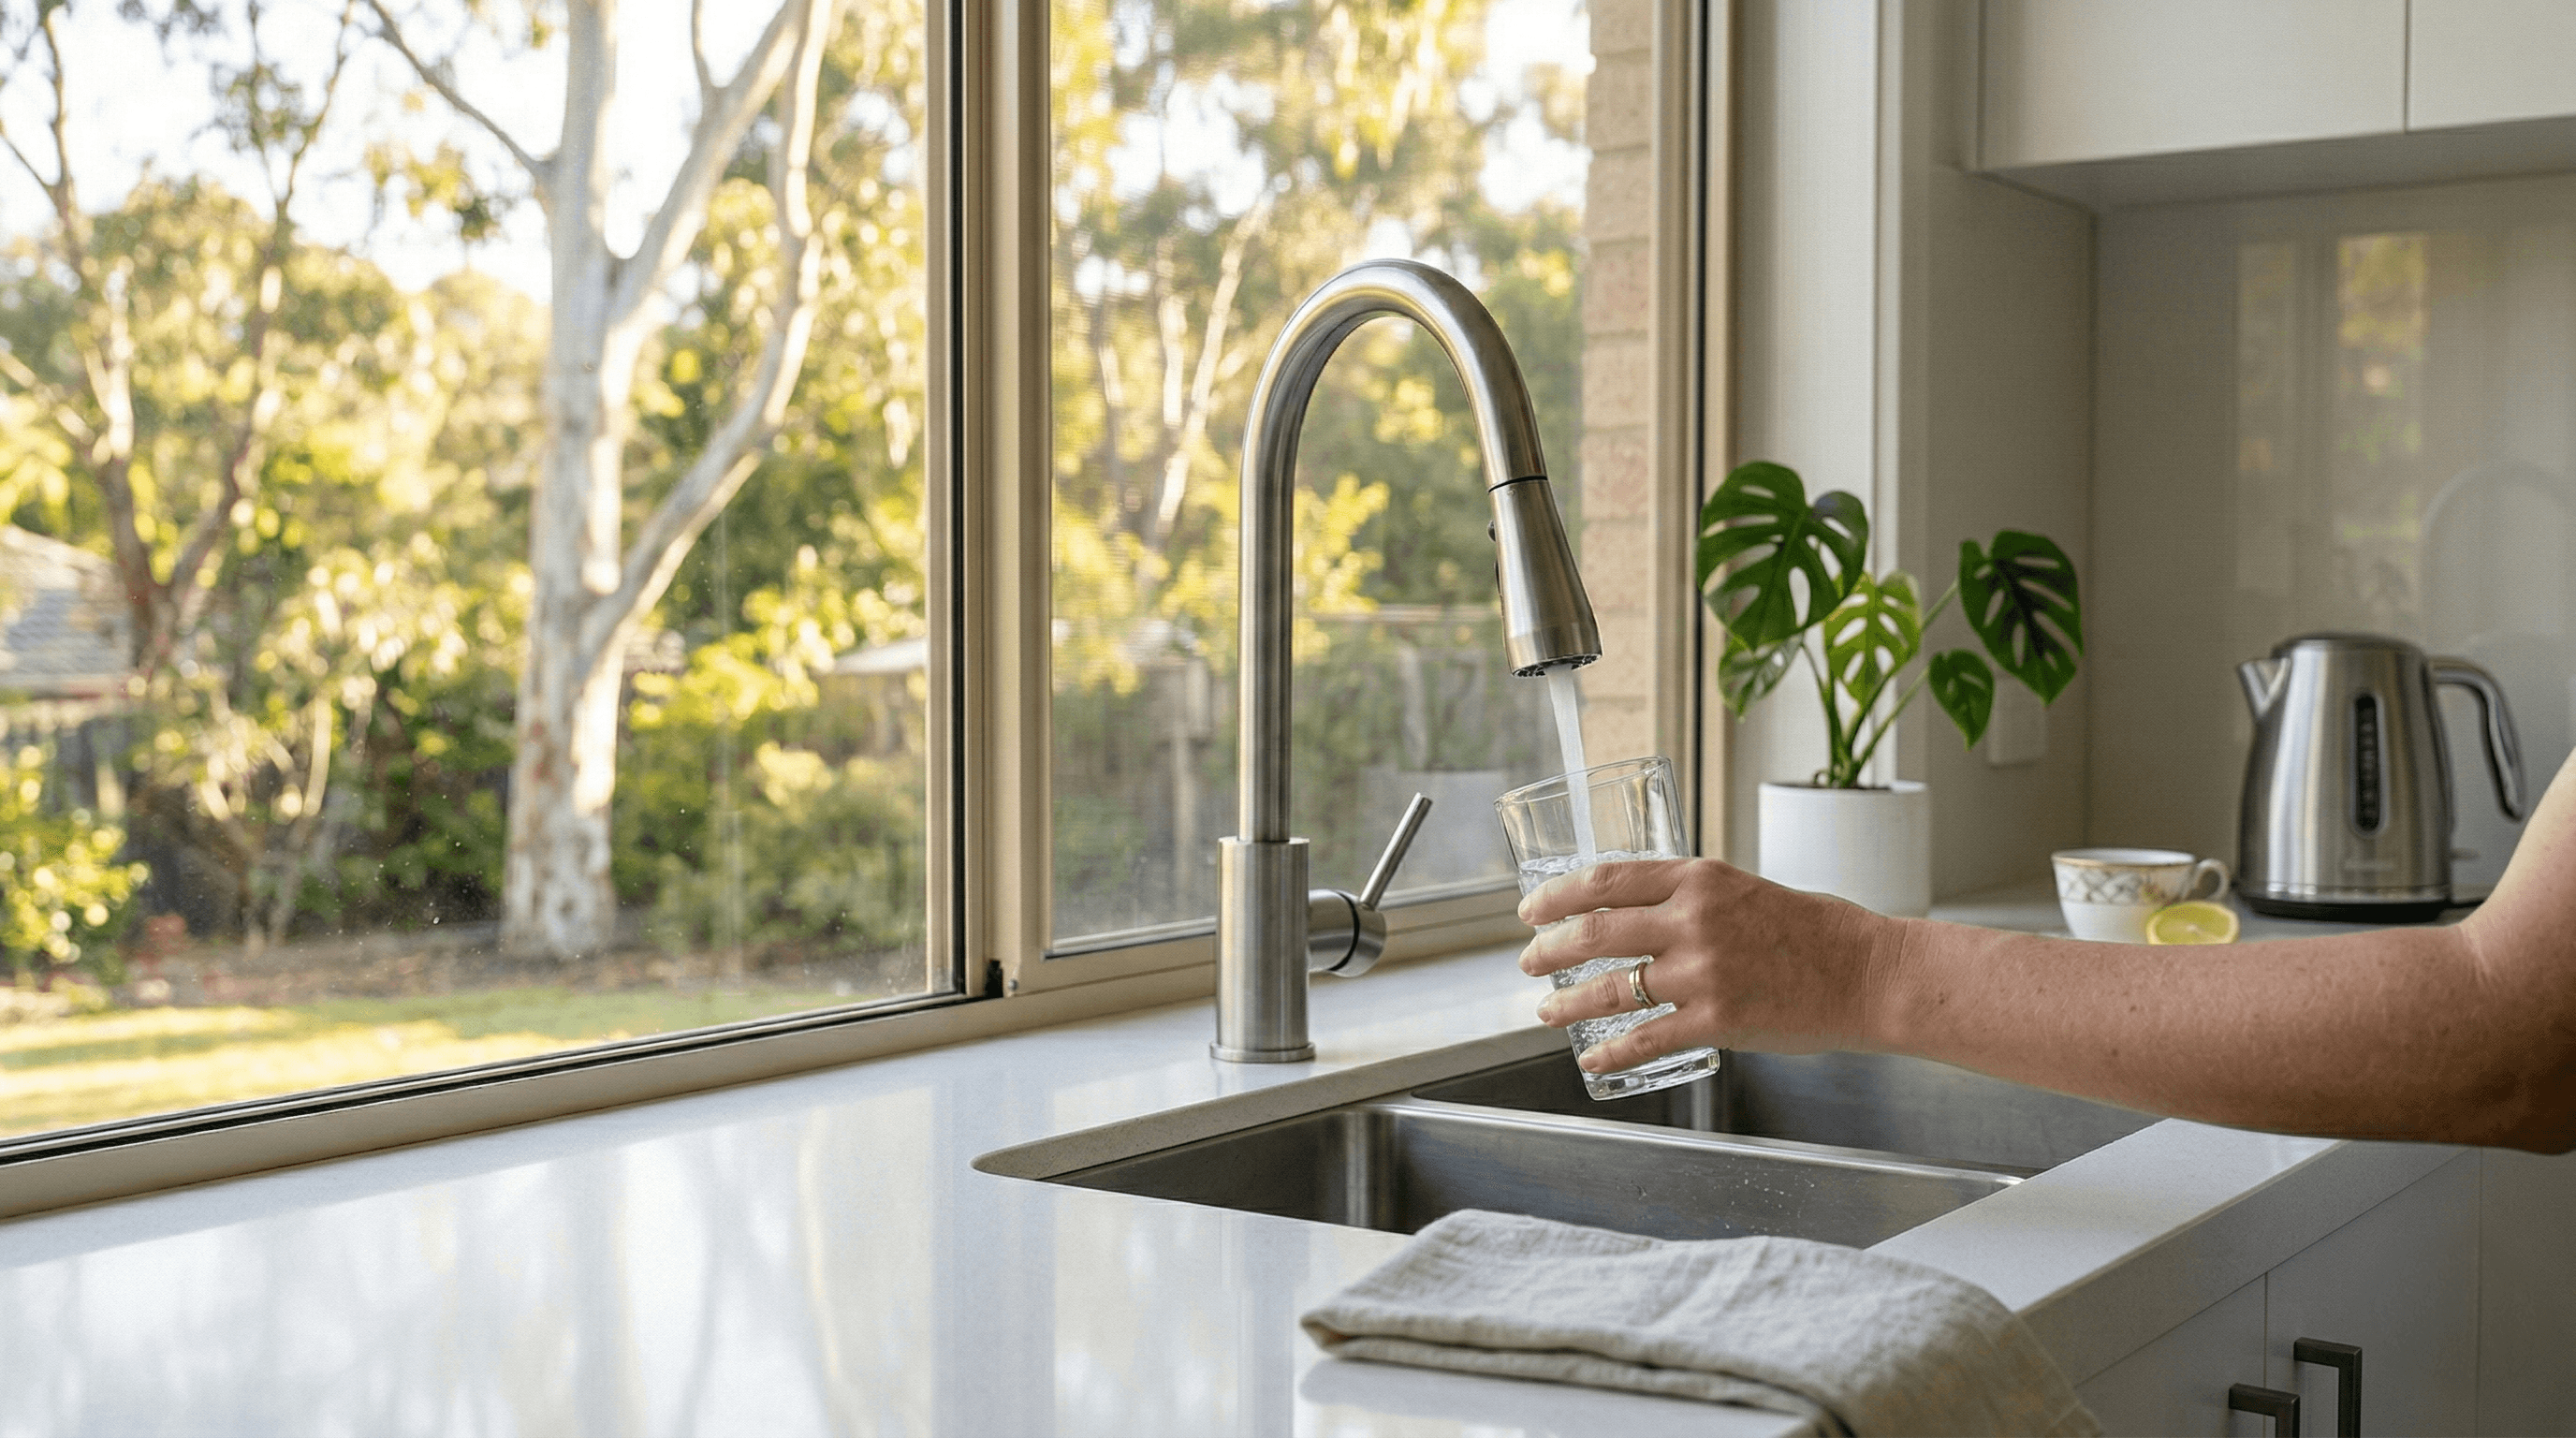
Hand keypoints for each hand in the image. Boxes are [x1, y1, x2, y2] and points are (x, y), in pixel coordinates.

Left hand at [1516, 857, 1898, 1073]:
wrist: (1868, 973)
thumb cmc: (1816, 931)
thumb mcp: (1744, 889)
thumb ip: (1692, 898)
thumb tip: (1641, 913)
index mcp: (1699, 878)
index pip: (1607, 879)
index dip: (1558, 896)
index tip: (1532, 909)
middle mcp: (1694, 919)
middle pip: (1595, 931)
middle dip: (1549, 949)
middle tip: (1527, 962)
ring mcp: (1703, 972)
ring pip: (1611, 987)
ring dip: (1567, 1002)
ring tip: (1547, 1010)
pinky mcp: (1717, 1020)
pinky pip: (1645, 1038)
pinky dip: (1611, 1051)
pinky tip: (1592, 1058)